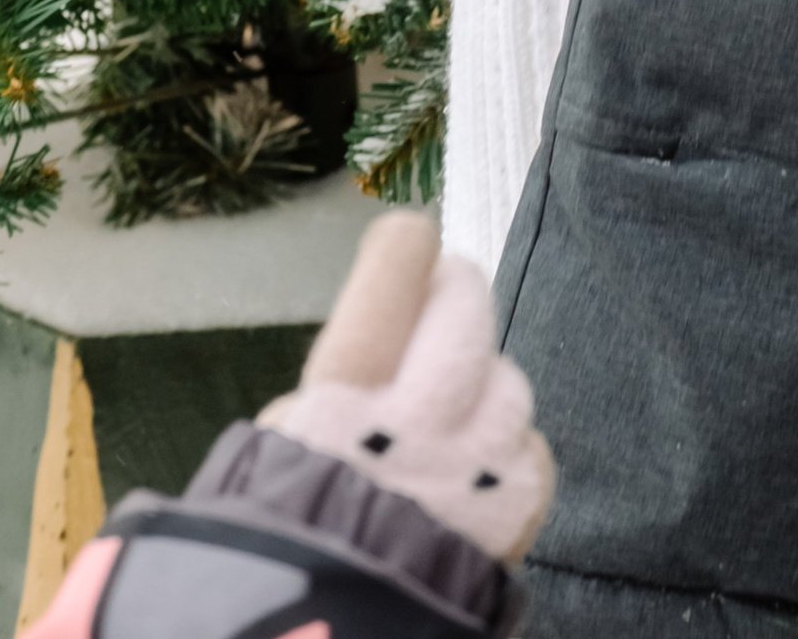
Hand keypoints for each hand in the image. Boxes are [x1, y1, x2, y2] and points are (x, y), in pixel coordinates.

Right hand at [259, 209, 553, 563]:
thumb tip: (370, 348)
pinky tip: (476, 474)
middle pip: (465, 311)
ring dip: (483, 388)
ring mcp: (477, 465)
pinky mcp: (514, 514)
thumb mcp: (266, 460)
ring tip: (450, 415)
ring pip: (507, 382)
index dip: (402, 253)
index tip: (406, 245)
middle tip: (442, 302)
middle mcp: (421, 418)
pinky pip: (531, 452)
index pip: (395, 274)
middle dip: (454, 299)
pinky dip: (508, 456)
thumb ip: (322, 397)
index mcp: (342, 397)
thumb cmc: (272, 552)